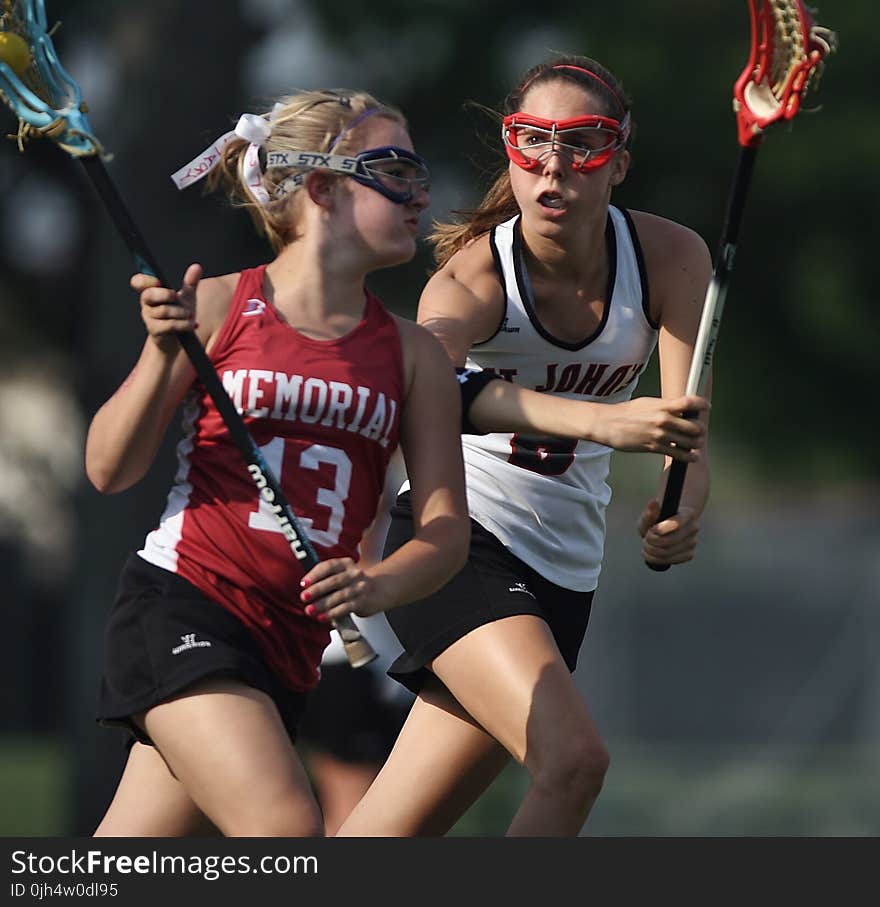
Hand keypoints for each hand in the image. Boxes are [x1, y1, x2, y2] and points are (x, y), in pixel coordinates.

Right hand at [131, 263, 200, 355]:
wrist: (178, 340)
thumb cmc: (179, 316)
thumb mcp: (187, 297)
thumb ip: (190, 282)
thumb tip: (197, 266)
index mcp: (151, 293)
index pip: (138, 282)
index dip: (144, 280)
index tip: (159, 281)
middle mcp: (147, 305)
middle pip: (149, 294)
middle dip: (167, 294)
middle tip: (178, 297)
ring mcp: (149, 318)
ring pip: (164, 310)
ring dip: (182, 312)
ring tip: (191, 315)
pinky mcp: (155, 331)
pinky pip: (169, 325)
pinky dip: (184, 324)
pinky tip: (192, 325)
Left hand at [299, 558, 389, 622]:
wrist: (381, 588)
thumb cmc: (354, 581)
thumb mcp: (343, 572)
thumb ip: (326, 577)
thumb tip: (306, 589)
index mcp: (346, 564)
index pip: (328, 566)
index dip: (315, 574)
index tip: (303, 583)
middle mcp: (354, 574)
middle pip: (333, 581)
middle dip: (317, 590)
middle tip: (304, 597)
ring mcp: (359, 588)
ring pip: (339, 596)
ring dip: (322, 604)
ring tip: (310, 610)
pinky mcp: (362, 602)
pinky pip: (345, 608)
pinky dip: (332, 613)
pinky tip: (322, 617)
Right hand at [591, 395, 707, 460]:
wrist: (608, 424)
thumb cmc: (626, 413)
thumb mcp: (647, 403)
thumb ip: (666, 406)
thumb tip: (681, 408)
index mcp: (663, 405)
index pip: (690, 403)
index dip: (703, 404)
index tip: (706, 407)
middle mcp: (664, 419)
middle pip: (695, 426)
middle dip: (700, 429)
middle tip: (699, 430)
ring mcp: (660, 435)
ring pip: (690, 442)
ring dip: (696, 443)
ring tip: (696, 444)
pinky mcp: (654, 447)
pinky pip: (678, 454)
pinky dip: (688, 456)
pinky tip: (692, 456)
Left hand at [638, 500, 699, 566]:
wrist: (667, 529)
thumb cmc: (657, 520)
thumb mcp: (650, 515)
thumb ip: (650, 512)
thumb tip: (653, 503)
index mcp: (688, 513)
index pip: (677, 523)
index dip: (661, 529)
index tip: (652, 529)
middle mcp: (694, 527)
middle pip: (669, 541)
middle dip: (652, 541)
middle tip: (646, 538)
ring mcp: (693, 542)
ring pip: (667, 552)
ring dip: (651, 551)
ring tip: (646, 545)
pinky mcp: (689, 554)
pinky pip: (670, 560)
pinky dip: (656, 559)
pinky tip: (650, 554)